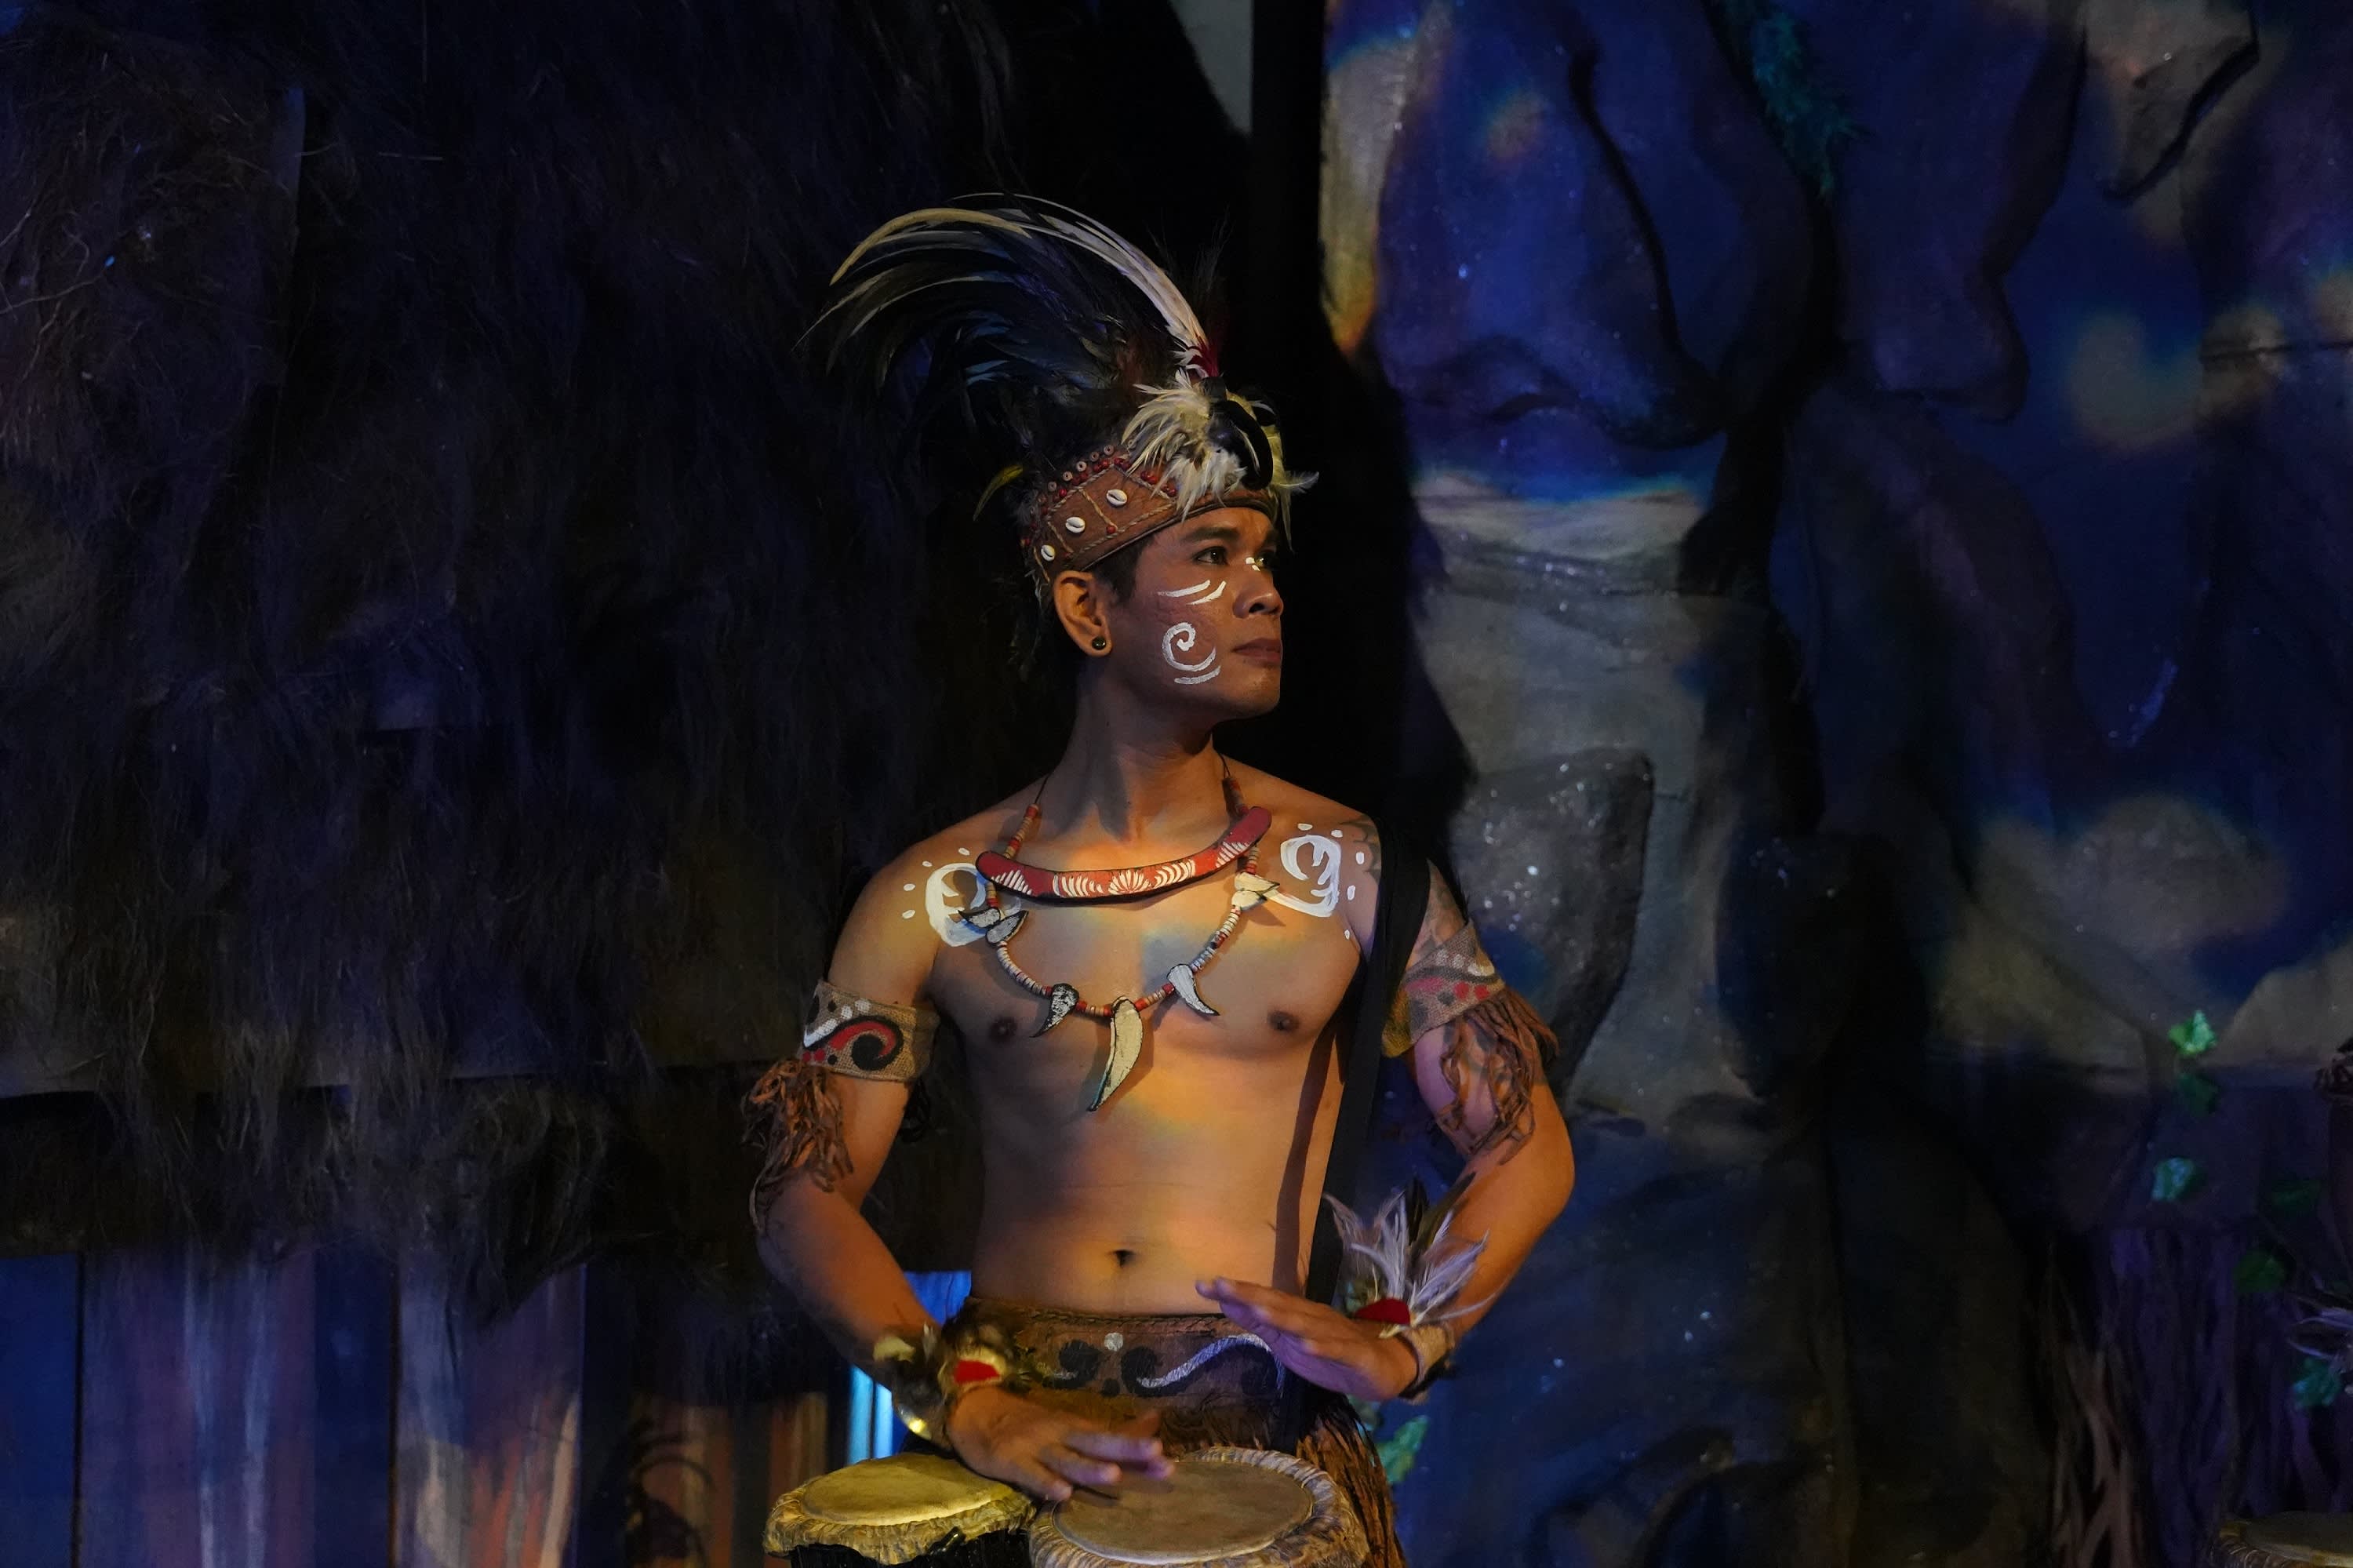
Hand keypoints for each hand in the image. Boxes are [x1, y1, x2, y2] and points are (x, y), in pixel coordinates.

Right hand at [943, 1383, 1172, 1502]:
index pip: (1113, 1438)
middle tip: (1156, 1455)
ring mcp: (1036, 1447)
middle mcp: (1061, 1434)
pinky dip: (1045, 1483)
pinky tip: (1061, 1494)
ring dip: (1090, 1468)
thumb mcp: (1071, 1423)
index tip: (1168, 1459)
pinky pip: (1030, 1474)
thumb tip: (1155, 1421)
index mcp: (1077, 1427)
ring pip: (1067, 1459)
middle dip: (1127, 1449)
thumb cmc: (1029, 1423)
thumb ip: (1110, 1429)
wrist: (975, 1410)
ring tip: (1114, 1475)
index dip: (1139, 1449)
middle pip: (1098, 1442)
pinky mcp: (1010, 1460)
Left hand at [1195, 1277, 1419, 1401]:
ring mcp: (1335, 1334)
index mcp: (1296, 1314)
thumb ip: (1260, 1323)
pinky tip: (1307, 1345)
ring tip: (1257, 1309)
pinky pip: (1337, 1349)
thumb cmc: (1330, 1352)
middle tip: (1220, 1284)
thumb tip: (1226, 1302)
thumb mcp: (1288, 1341)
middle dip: (1250, 1295)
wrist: (1383, 1367)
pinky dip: (1322, 1346)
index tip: (1203, 1284)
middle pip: (1279, 1305)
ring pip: (1305, 1325)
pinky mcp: (1354, 1354)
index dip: (1235, 1292)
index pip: (1262, 1300)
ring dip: (1282, 1317)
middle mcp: (1313, 1318)